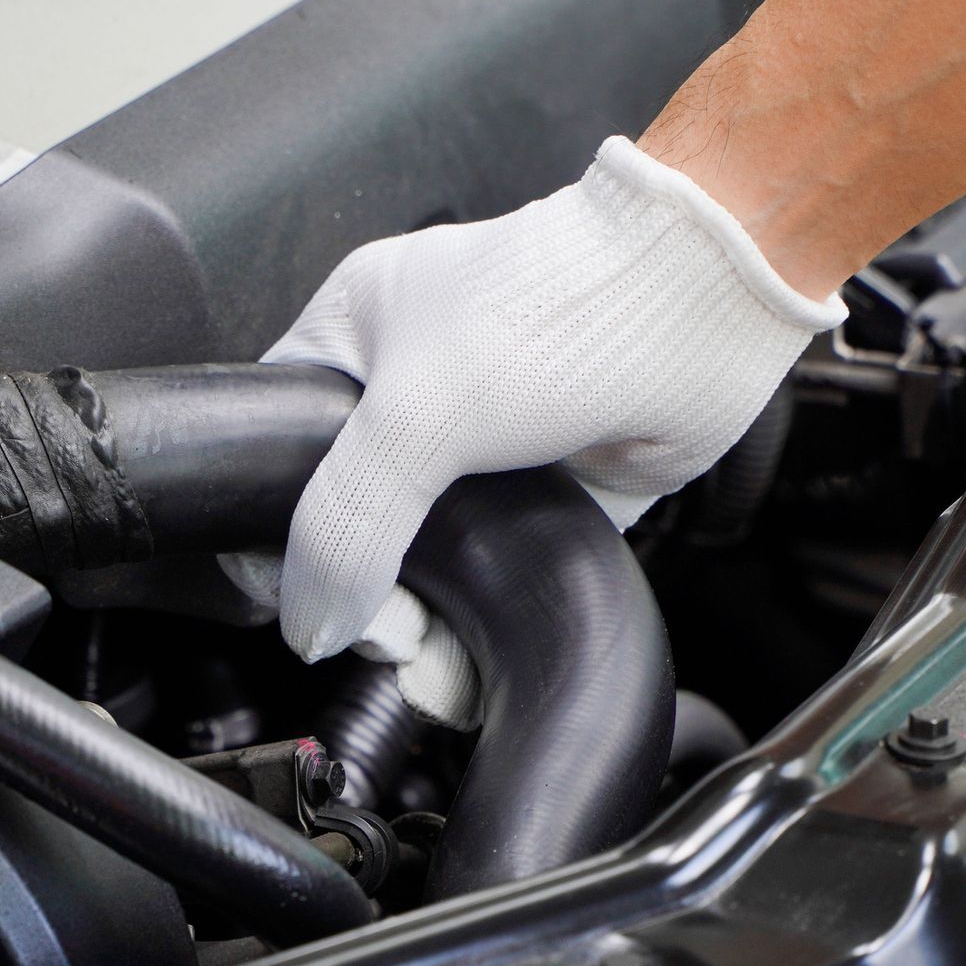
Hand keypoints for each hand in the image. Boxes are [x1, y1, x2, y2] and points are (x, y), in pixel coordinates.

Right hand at [240, 136, 843, 723]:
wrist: (696, 308)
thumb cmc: (560, 306)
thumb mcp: (412, 414)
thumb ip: (344, 522)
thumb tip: (310, 620)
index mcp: (356, 337)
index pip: (274, 442)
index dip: (269, 523)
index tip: (290, 588)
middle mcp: (415, 391)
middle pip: (350, 520)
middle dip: (354, 590)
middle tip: (378, 627)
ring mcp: (485, 447)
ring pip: (422, 558)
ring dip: (414, 620)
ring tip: (418, 652)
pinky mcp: (548, 494)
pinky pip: (495, 574)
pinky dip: (476, 623)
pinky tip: (462, 659)